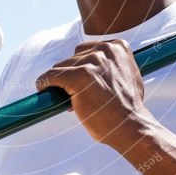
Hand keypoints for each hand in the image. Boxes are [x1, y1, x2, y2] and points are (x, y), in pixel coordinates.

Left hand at [36, 40, 152, 148]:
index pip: (86, 50)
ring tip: (73, 101)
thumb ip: (114, 65)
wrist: (131, 127)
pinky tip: (44, 90)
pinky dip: (44, 84)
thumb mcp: (128, 76)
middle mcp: (105, 50)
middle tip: (80, 95)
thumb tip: (95, 65)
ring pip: (60, 67)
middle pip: (72, 57)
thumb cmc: (129, 107)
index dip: (83, 67)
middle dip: (72, 75)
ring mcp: (91, 62)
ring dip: (62, 84)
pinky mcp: (78, 76)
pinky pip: (50, 76)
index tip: (87, 84)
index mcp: (118, 46)